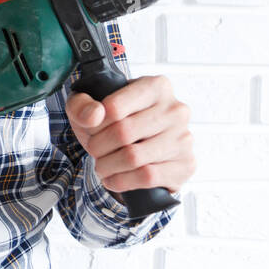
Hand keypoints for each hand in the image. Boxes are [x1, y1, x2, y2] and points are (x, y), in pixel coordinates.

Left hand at [65, 74, 194, 195]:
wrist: (135, 149)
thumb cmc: (111, 122)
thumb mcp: (89, 106)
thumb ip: (81, 105)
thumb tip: (94, 115)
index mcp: (156, 86)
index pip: (114, 108)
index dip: (94, 125)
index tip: (90, 131)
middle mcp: (176, 110)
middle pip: (123, 133)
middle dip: (98, 146)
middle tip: (93, 150)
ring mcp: (184, 138)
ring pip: (134, 157)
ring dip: (108, 166)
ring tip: (101, 166)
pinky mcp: (186, 164)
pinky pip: (148, 177)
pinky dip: (122, 181)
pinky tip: (112, 179)